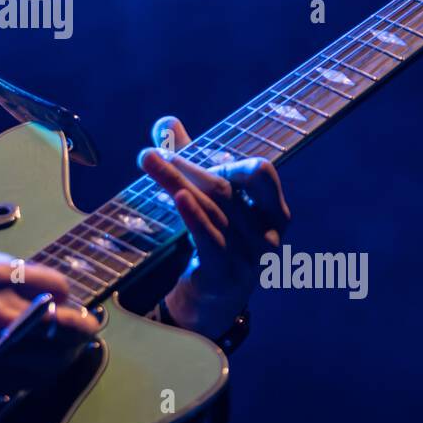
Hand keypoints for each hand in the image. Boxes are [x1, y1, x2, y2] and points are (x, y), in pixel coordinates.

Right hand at [0, 245, 99, 394]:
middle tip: (86, 329)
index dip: (66, 295)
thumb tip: (12, 281)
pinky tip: (29, 374)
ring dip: (59, 352)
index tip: (70, 301)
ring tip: (66, 354)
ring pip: (41, 349)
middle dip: (77, 324)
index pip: (49, 281)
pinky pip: (11, 377)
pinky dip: (26, 375)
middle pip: (56, 317)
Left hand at [138, 116, 289, 335]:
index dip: (226, 158)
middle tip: (150, 154)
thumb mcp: (207, 200)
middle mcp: (267, 234)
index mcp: (273, 212)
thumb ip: (190, 159)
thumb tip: (165, 122)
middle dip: (185, 168)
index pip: (261, 174)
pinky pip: (210, 240)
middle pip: (223, 189)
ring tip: (149, 164)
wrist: (210, 300)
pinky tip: (178, 197)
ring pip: (211, 211)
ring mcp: (249, 258)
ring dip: (176, 185)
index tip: (181, 151)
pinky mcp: (227, 276)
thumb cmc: (214, 240)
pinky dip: (194, 216)